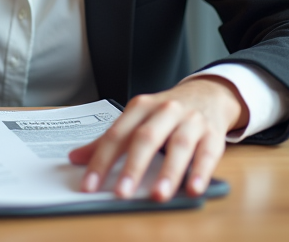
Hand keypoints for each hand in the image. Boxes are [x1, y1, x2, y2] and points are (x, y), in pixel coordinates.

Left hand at [68, 77, 248, 201]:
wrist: (207, 93)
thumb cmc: (165, 113)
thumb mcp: (136, 119)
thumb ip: (109, 140)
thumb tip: (75, 158)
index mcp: (141, 107)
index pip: (117, 134)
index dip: (101, 160)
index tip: (89, 185)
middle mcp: (166, 111)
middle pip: (146, 138)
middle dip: (133, 167)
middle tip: (121, 193)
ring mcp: (191, 121)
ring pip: (179, 145)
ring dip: (169, 171)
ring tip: (158, 195)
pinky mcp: (213, 134)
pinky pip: (208, 153)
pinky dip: (200, 172)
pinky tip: (192, 189)